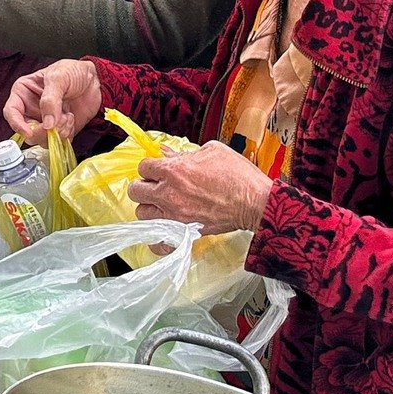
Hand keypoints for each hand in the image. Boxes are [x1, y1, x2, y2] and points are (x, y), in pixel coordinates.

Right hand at [3, 59, 101, 139]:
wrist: (95, 79)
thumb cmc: (73, 71)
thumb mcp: (58, 77)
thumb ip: (50, 99)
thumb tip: (47, 123)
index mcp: (24, 93)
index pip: (11, 112)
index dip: (17, 124)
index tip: (29, 131)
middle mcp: (31, 109)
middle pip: (26, 130)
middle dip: (41, 131)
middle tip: (55, 124)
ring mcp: (45, 121)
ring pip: (42, 139)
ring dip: (57, 132)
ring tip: (67, 116)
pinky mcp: (59, 129)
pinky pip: (58, 141)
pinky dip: (66, 134)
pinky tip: (71, 119)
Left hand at [130, 141, 273, 234]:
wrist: (256, 202)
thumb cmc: (238, 175)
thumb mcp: (212, 151)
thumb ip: (184, 152)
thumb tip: (167, 152)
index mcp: (174, 170)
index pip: (143, 167)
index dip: (150, 167)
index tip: (158, 170)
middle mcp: (169, 193)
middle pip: (136, 191)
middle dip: (144, 186)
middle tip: (155, 187)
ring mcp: (175, 215)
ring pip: (142, 214)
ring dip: (150, 208)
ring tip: (161, 206)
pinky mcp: (185, 233)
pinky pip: (158, 242)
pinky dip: (157, 238)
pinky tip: (163, 230)